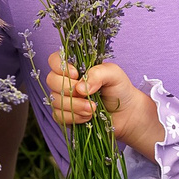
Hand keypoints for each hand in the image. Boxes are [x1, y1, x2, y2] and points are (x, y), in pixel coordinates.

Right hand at [46, 50, 163, 153]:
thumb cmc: (120, 89)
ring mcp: (64, 98)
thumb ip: (98, 73)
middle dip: (69, 90)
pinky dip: (74, 118)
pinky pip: (58, 116)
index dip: (60, 66)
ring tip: (93, 109)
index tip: (76, 74)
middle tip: (88, 95)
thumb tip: (80, 87)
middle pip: (51, 80)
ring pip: (55, 100)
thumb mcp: (114, 74)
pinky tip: (88, 117)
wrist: (127, 113)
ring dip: (75, 106)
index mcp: (75, 66)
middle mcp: (66, 81)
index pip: (54, 60)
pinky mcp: (66, 115)